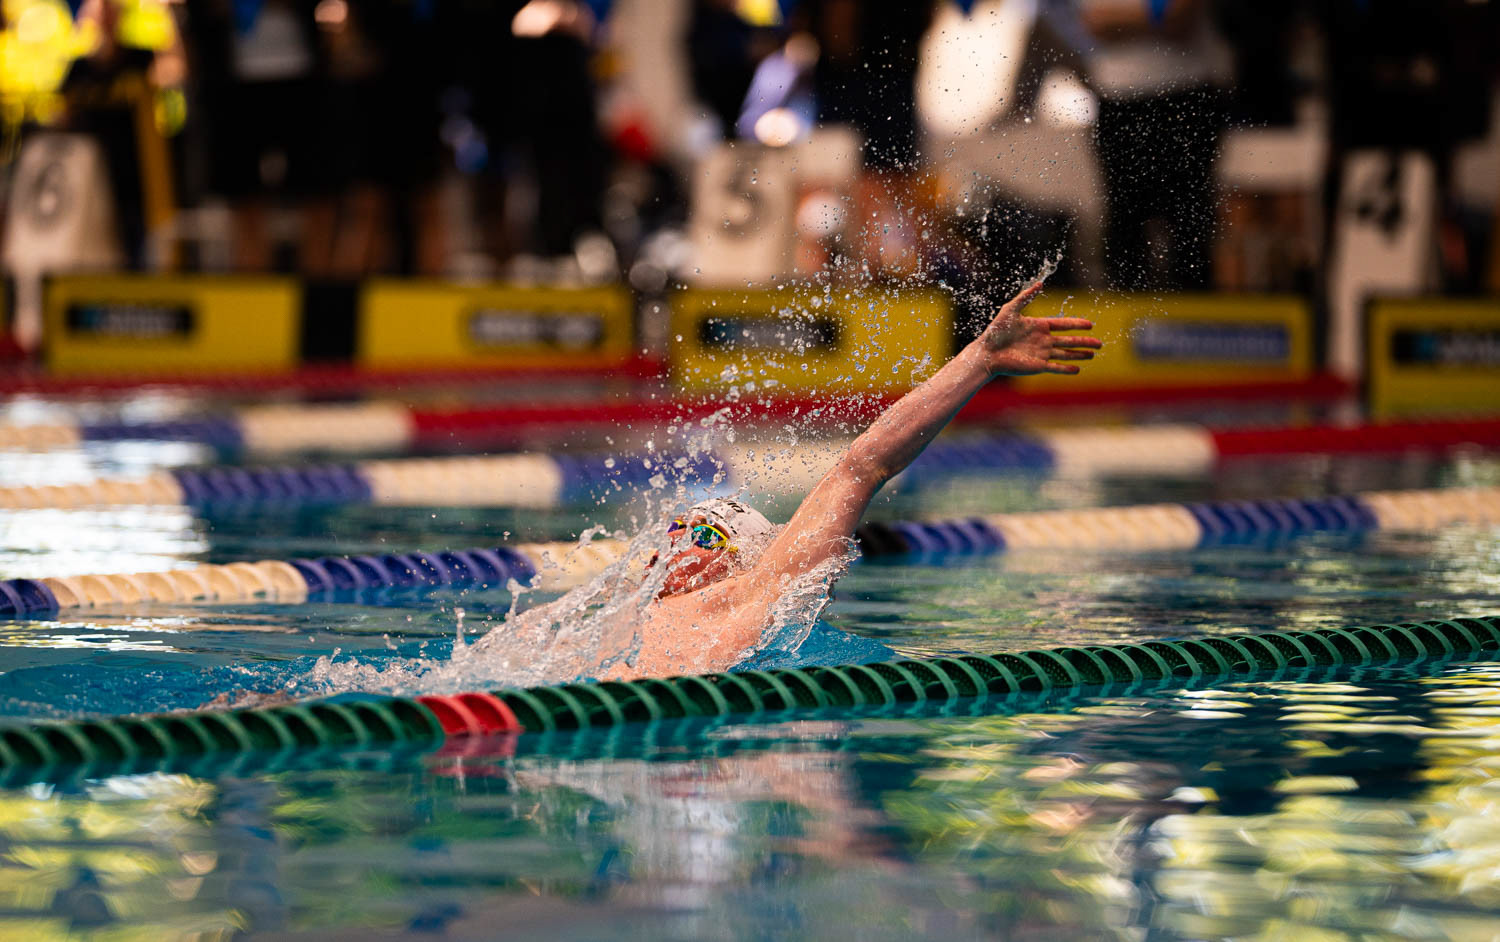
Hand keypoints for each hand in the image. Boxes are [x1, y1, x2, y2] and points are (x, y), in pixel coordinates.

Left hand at [977, 281, 1102, 375]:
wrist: (987, 352)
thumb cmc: (996, 331)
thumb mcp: (1011, 310)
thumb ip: (1026, 297)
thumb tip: (1040, 283)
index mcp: (1039, 326)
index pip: (1063, 325)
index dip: (1077, 324)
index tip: (1090, 324)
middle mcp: (1043, 340)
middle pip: (1069, 341)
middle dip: (1085, 342)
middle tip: (1100, 343)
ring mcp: (1041, 354)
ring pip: (1065, 354)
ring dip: (1079, 355)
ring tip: (1093, 355)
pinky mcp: (1037, 366)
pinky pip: (1055, 367)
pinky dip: (1066, 368)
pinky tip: (1077, 369)